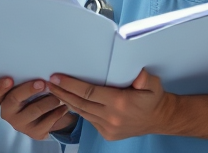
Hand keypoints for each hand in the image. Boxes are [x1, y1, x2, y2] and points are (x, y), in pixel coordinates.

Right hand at [0, 78, 74, 139]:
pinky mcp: (35, 133)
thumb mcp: (28, 86)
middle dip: (28, 90)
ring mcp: (21, 124)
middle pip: (14, 99)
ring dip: (48, 100)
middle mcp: (8, 112)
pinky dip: (58, 112)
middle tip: (42, 83)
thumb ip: (26, 79)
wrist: (49, 115)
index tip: (9, 79)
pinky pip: (48, 121)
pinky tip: (64, 107)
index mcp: (2, 99)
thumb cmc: (36, 95)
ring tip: (58, 96)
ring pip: (34, 110)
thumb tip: (38, 67)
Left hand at [46, 69, 173, 140]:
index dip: (71, 84)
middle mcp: (111, 117)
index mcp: (119, 103)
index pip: (89, 92)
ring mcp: (108, 127)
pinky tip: (68, 101)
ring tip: (53, 90)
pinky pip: (88, 119)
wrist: (159, 119)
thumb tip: (138, 74)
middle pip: (80, 103)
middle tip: (48, 82)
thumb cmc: (153, 97)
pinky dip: (77, 110)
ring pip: (82, 112)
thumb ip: (144, 78)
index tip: (57, 77)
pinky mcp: (107, 133)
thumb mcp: (153, 84)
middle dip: (62, 92)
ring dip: (66, 101)